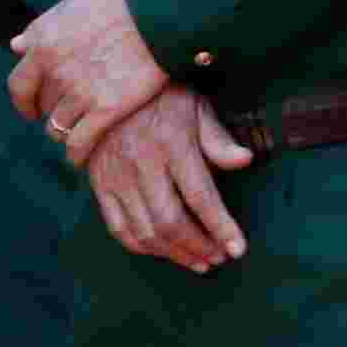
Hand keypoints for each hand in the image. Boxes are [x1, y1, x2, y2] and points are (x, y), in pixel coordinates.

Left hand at [12, 0, 170, 159]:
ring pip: (57, 128)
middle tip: (65, 113)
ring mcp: (79, 92)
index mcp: (43, 44)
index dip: (23, 101)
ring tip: (77, 130)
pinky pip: (79, 143)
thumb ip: (42, 27)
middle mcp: (55, 71)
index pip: (19, 85)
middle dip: (51, 111)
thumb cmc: (118, 4)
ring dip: (64, 131)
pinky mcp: (105, 110)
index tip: (32, 108)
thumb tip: (16, 46)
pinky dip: (76, 153)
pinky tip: (79, 157)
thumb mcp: (73, 4)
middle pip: (43, 106)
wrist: (157, 17)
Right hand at [84, 92, 254, 268]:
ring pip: (145, 231)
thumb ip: (218, 139)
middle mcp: (142, 165)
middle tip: (218, 258)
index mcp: (172, 145)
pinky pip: (118, 228)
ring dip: (174, 254)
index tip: (238, 250)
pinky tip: (163, 251)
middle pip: (171, 221)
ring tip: (198, 262)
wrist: (105, 84)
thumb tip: (246, 161)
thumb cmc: (160, 95)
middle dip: (198, 247)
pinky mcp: (100, 186)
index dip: (221, 227)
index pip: (200, 196)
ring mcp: (117, 178)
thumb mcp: (194, 106)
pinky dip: (142, 247)